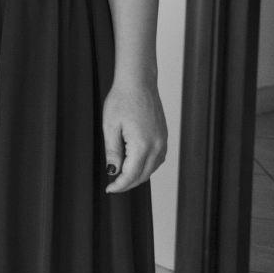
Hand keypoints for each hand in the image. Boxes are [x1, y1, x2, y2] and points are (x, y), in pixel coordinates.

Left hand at [102, 76, 166, 192]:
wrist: (138, 83)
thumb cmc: (122, 100)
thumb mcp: (110, 126)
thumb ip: (112, 152)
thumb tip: (113, 171)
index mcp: (142, 145)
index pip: (131, 175)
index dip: (120, 185)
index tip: (109, 189)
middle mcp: (157, 146)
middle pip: (143, 175)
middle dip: (128, 183)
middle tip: (113, 185)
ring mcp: (163, 141)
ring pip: (152, 168)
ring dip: (138, 176)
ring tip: (122, 176)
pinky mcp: (164, 137)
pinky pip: (157, 159)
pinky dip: (146, 166)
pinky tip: (135, 164)